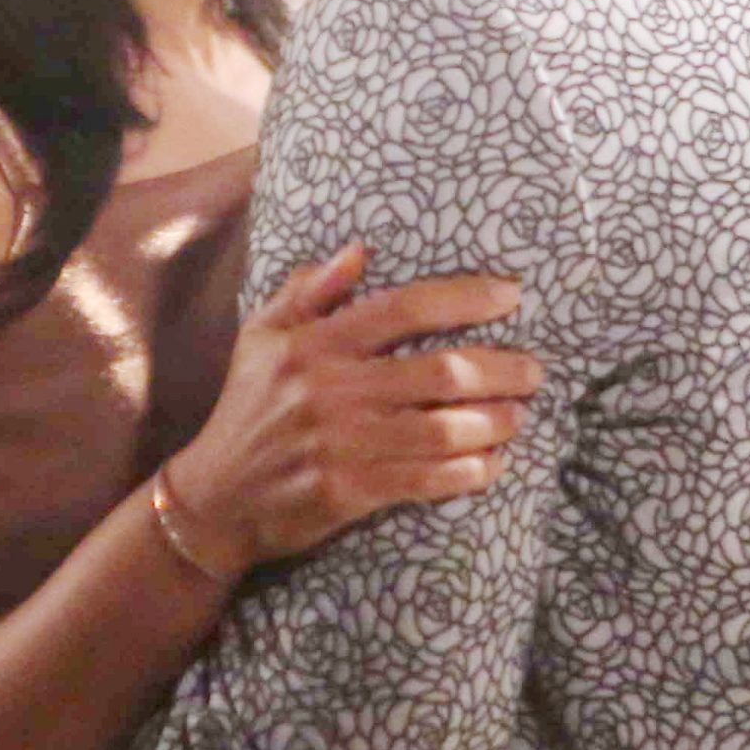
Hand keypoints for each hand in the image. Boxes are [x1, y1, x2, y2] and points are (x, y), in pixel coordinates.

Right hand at [165, 242, 541, 576]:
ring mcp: (342, 442)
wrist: (216, 497)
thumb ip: (309, 290)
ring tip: (519, 416)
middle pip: (440, 371)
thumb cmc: (248, 408)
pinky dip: (469, 472)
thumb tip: (360, 251)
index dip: (465, 299)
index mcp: (315, 343)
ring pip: (443, 429)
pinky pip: (427, 479)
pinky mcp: (349, 490)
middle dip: (501, 369)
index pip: (404, 308)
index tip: (512, 296)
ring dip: (495, 422)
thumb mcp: (262, 336)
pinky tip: (493, 465)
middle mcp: (332, 388)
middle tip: (533, 370)